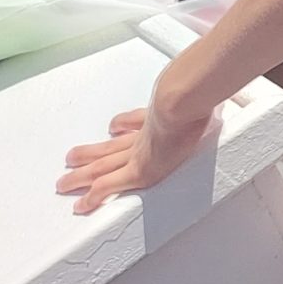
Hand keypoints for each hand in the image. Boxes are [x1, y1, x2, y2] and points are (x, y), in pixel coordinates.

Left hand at [56, 97, 216, 213]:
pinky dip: (94, 196)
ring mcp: (137, 155)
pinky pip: (109, 186)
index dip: (124, 125)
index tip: (115, 127)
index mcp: (157, 118)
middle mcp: (143, 137)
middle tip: (71, 159)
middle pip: (111, 147)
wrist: (180, 104)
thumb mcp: (196, 88)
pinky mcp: (137, 172)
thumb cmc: (189, 96)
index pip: (135, 124)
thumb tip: (216, 80)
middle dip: (91, 154)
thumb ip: (201, 89)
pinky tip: (83, 204)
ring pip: (102, 167)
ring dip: (82, 175)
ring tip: (66, 182)